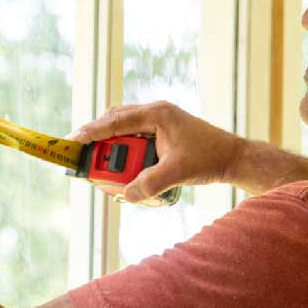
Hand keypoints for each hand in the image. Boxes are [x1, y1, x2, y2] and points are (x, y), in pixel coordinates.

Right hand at [68, 102, 245, 202]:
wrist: (234, 158)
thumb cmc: (210, 158)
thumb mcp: (178, 172)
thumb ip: (150, 183)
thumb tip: (126, 195)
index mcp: (157, 114)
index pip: (116, 120)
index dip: (92, 130)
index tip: (73, 140)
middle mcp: (155, 113)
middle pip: (116, 120)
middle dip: (98, 138)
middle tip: (81, 153)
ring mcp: (159, 122)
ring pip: (124, 129)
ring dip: (113, 146)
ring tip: (101, 165)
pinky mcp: (162, 133)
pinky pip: (135, 138)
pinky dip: (126, 150)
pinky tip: (124, 167)